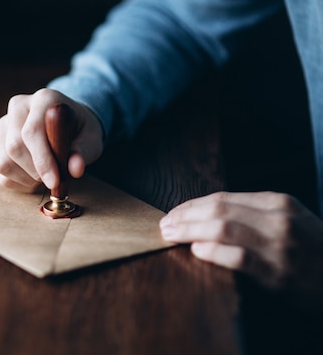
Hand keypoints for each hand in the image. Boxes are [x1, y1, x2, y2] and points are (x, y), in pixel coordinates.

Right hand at [0, 88, 103, 191]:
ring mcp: (4, 125)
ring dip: (27, 178)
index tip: (54, 181)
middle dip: (35, 171)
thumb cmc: (80, 131)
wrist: (67, 126)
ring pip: (4, 162)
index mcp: (43, 99)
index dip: (42, 159)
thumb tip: (75, 168)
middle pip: (14, 146)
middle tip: (54, 180)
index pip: (32, 131)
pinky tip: (35, 177)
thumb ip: (84, 151)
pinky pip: (1, 171)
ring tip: (46, 176)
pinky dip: (19, 182)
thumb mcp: (91, 138)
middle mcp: (18, 107)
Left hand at [160, 191, 322, 308]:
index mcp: (278, 202)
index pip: (222, 198)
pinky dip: (212, 251)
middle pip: (218, 209)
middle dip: (184, 215)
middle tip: (164, 224)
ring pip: (223, 228)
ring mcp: (279, 245)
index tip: (173, 212)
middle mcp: (278, 219)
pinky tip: (196, 250)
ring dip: (190, 231)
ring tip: (171, 235)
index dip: (191, 204)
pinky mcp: (278, 273)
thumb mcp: (290, 219)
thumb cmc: (313, 248)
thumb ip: (254, 213)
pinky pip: (237, 257)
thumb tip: (206, 214)